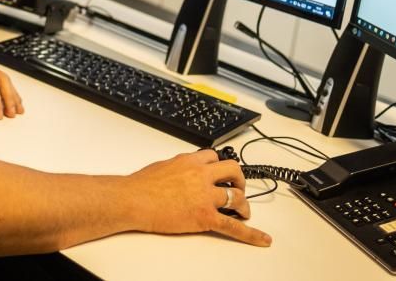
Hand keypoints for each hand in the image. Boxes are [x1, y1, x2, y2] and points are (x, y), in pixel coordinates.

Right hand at [128, 149, 270, 245]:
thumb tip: (183, 171)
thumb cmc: (141, 185)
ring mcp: (205, 196)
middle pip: (233, 170)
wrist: (133, 199)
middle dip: (239, 179)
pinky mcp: (205, 216)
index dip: (219, 166)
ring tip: (243, 212)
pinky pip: (233, 226)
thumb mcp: (163, 165)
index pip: (214, 157)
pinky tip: (262, 238)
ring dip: (243, 204)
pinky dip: (250, 234)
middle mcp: (202, 175)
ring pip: (236, 196)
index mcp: (191, 161)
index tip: (221, 172)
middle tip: (238, 187)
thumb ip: (179, 166)